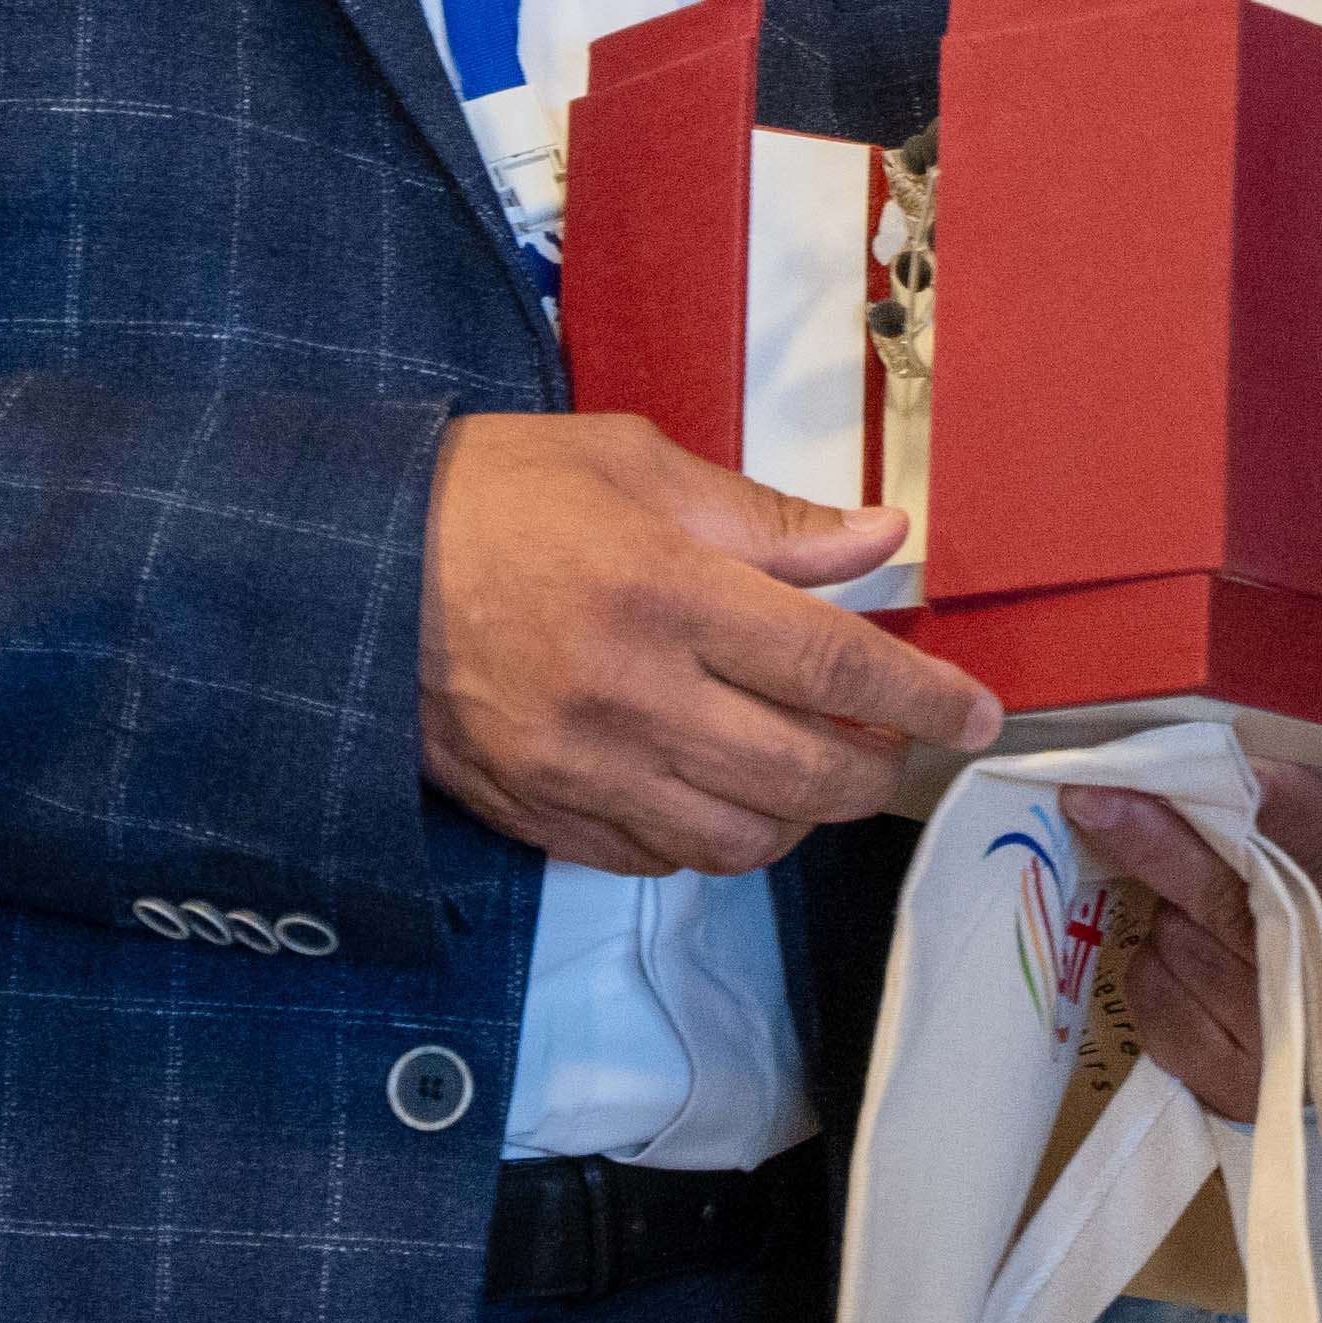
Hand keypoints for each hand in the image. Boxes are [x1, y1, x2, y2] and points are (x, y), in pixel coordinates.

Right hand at [420, 412, 995, 877]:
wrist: (343, 565)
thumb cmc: (496, 491)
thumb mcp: (634, 462)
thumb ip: (767, 519)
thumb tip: (880, 538)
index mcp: (665, 592)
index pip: (833, 665)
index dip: (922, 699)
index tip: (978, 718)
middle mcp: (631, 695)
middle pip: (802, 773)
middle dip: (876, 773)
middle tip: (895, 748)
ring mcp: (580, 769)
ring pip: (739, 839)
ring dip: (800, 816)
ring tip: (813, 771)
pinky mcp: (537, 813)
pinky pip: (657, 860)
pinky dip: (713, 841)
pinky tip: (723, 795)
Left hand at [1059, 766, 1321, 1109]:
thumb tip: (1229, 740)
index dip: (1284, 809)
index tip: (1229, 771)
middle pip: (1239, 901)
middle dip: (1160, 841)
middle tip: (1096, 794)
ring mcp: (1299, 1043)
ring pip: (1183, 946)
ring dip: (1166, 906)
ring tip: (1200, 895)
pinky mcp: (1241, 1085)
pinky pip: (1156, 1003)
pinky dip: (1155, 966)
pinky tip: (1190, 950)